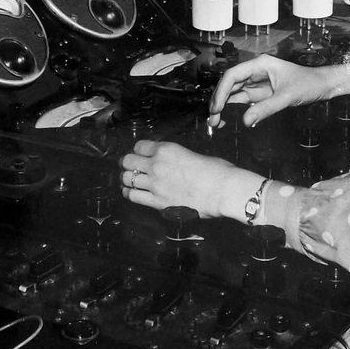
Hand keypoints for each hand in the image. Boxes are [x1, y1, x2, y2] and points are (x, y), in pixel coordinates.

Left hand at [118, 139, 251, 217]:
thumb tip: (171, 164)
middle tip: (129, 166)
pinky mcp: (158, 202)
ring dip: (126, 178)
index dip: (139, 150)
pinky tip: (130, 192)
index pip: (139, 146)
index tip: (140, 154)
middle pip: (128, 161)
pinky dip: (129, 193)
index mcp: (166, 149)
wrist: (224, 190)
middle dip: (127, 163)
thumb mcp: (193, 155)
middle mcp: (156, 165)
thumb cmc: (217, 170)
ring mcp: (155, 184)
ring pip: (126, 179)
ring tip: (127, 180)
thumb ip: (176, 158)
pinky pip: (133, 196)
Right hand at [207, 54, 349, 127]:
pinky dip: (232, 109)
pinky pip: (241, 100)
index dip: (221, 91)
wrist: (323, 86)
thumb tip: (246, 121)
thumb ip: (266, 109)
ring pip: (232, 93)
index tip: (216, 107)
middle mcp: (255, 71)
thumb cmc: (308, 84)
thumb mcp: (287, 97)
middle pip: (229, 84)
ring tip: (215, 122)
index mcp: (260, 64)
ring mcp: (256, 82)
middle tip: (212, 119)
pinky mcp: (260, 93)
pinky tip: (226, 119)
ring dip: (222, 106)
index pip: (233, 75)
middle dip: (218, 100)